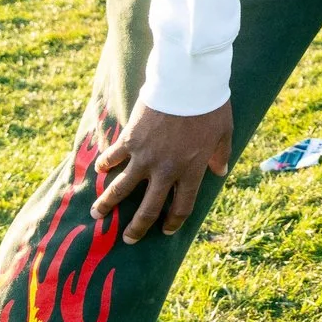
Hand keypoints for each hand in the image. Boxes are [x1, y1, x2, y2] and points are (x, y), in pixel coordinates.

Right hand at [92, 101, 232, 240]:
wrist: (187, 82)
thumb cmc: (209, 105)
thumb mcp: (224, 132)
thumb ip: (220, 154)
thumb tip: (220, 172)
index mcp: (192, 170)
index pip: (182, 206)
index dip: (173, 222)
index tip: (165, 230)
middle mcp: (166, 170)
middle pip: (148, 208)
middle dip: (137, 228)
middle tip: (128, 239)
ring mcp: (145, 156)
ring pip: (122, 189)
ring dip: (108, 204)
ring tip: (97, 214)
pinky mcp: (130, 140)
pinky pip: (113, 157)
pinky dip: (105, 164)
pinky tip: (99, 170)